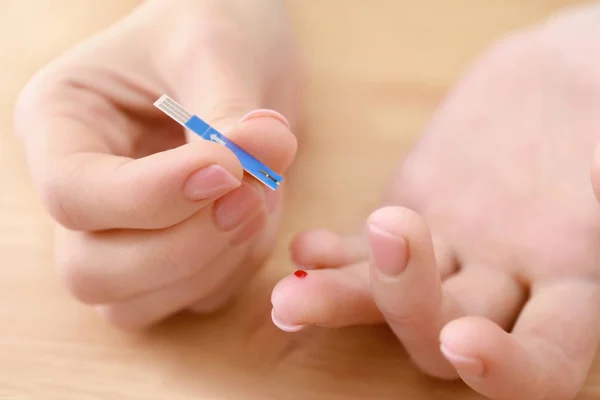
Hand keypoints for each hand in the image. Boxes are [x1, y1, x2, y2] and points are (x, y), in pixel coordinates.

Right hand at [15, 0, 297, 328]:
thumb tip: (264, 157)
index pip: (74, 194)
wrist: (239, 50)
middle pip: (91, 270)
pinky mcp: (170, 257)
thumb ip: (232, 114)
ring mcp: (122, 233)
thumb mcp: (216, 50)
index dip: (152, 197)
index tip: (228, 170)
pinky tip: (262, 213)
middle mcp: (81, 190)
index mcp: (60, 125)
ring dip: (213, 265)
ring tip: (264, 196)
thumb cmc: (210, 31)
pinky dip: (236, 269)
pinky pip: (194, 298)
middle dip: (181, 248)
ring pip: (136, 302)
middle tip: (251, 196)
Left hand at [271, 4, 599, 398]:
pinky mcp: (406, 220)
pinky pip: (361, 252)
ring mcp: (448, 258)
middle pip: (449, 328)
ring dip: (342, 300)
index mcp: (575, 282)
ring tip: (289, 298)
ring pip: (391, 300)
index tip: (466, 346)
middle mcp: (506, 286)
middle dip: (411, 301)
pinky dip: (332, 255)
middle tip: (392, 232)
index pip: (549, 358)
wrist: (553, 84)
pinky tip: (304, 246)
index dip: (510, 370)